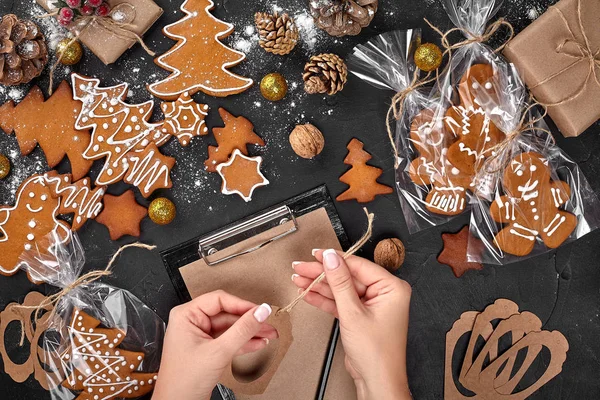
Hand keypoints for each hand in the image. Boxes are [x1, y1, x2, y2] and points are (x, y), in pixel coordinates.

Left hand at [152, 290, 276, 399]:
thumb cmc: (184, 381)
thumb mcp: (219, 352)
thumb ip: (243, 330)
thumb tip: (261, 311)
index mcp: (186, 315)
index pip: (219, 300)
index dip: (242, 305)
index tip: (261, 311)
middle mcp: (191, 322)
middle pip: (227, 314)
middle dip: (250, 321)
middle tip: (269, 324)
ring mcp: (199, 336)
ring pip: (230, 328)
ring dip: (250, 333)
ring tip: (269, 335)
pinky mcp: (207, 349)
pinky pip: (228, 340)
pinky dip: (243, 343)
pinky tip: (258, 344)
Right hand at [292, 250, 411, 399]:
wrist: (377, 381)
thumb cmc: (377, 353)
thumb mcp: (353, 313)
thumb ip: (340, 283)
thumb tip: (331, 259)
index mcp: (391, 288)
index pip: (358, 266)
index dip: (335, 259)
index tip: (316, 254)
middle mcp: (384, 293)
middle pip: (347, 276)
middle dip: (322, 274)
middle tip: (301, 267)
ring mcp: (371, 304)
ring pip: (341, 289)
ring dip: (319, 286)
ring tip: (299, 279)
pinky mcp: (360, 315)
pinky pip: (340, 302)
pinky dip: (324, 299)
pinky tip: (308, 293)